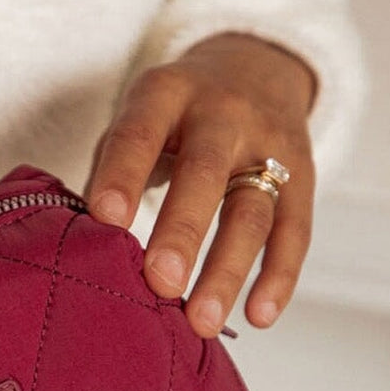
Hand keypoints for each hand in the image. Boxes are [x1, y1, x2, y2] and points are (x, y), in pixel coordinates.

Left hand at [85, 32, 317, 336]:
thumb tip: (86, 243)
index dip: (123, 175)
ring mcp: (270, 144)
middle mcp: (224, 113)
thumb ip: (112, 169)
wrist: (256, 67)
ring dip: (227, 270)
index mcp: (167, 92)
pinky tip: (257, 316)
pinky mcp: (303, 176)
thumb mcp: (138, 117)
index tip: (105, 220)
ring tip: (202, 322)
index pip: (141, 133)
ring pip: (253, 211)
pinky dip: (279, 276)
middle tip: (159, 282)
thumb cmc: (173, 115)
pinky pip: (296, 230)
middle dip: (182, 231)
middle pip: (205, 173)